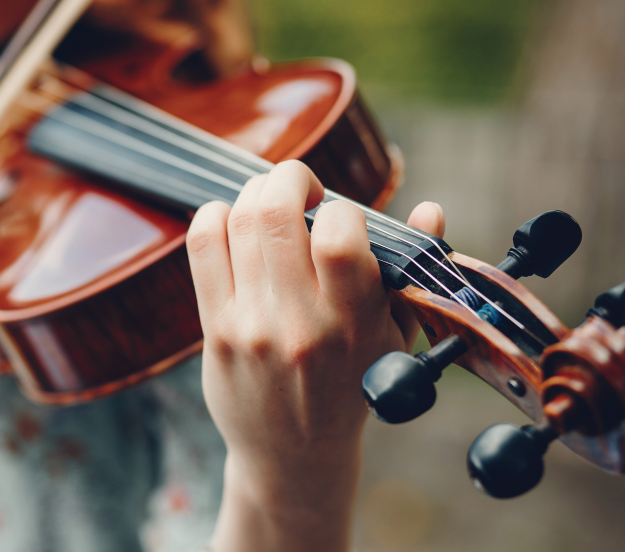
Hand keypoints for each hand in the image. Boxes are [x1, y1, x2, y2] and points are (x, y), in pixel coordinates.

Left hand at [187, 160, 444, 551]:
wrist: (292, 455)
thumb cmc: (350, 387)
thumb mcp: (393, 337)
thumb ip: (411, 271)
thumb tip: (431, 209)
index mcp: (352, 322)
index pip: (339, 236)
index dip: (342, 208)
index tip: (343, 219)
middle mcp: (298, 322)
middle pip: (276, 214)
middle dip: (290, 178)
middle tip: (302, 188)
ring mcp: (250, 325)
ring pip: (238, 221)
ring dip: (257, 193)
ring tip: (273, 203)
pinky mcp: (215, 328)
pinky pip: (203, 245)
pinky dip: (216, 215)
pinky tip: (235, 221)